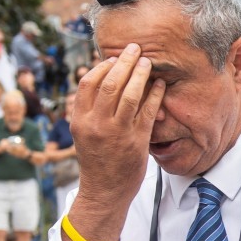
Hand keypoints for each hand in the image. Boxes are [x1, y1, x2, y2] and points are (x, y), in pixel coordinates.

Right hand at [71, 43, 164, 206]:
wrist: (104, 191)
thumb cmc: (96, 158)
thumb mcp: (83, 132)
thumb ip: (89, 108)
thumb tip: (96, 78)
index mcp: (80, 119)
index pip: (89, 82)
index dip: (102, 66)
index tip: (114, 57)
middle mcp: (97, 124)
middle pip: (110, 83)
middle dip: (125, 62)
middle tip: (135, 49)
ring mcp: (117, 132)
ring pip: (130, 94)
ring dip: (141, 74)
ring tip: (148, 63)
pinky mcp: (136, 141)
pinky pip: (147, 111)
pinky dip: (155, 94)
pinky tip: (160, 84)